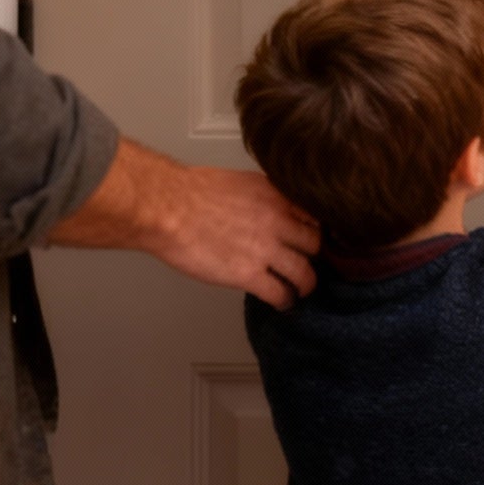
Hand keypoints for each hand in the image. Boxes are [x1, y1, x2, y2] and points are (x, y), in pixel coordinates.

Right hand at [158, 165, 319, 308]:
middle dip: (313, 256)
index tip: (310, 238)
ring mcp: (266, 249)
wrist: (168, 208)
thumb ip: (262, 195)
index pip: (313, 215)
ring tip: (301, 290)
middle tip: (307, 263)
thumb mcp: (240, 181)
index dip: (314, 229)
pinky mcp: (249, 274)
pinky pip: (279, 293)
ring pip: (304, 272)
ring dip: (305, 284)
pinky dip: (284, 301)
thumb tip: (267, 207)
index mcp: (275, 195)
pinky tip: (281, 303)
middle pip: (315, 244)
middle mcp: (278, 220)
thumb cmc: (192, 192)